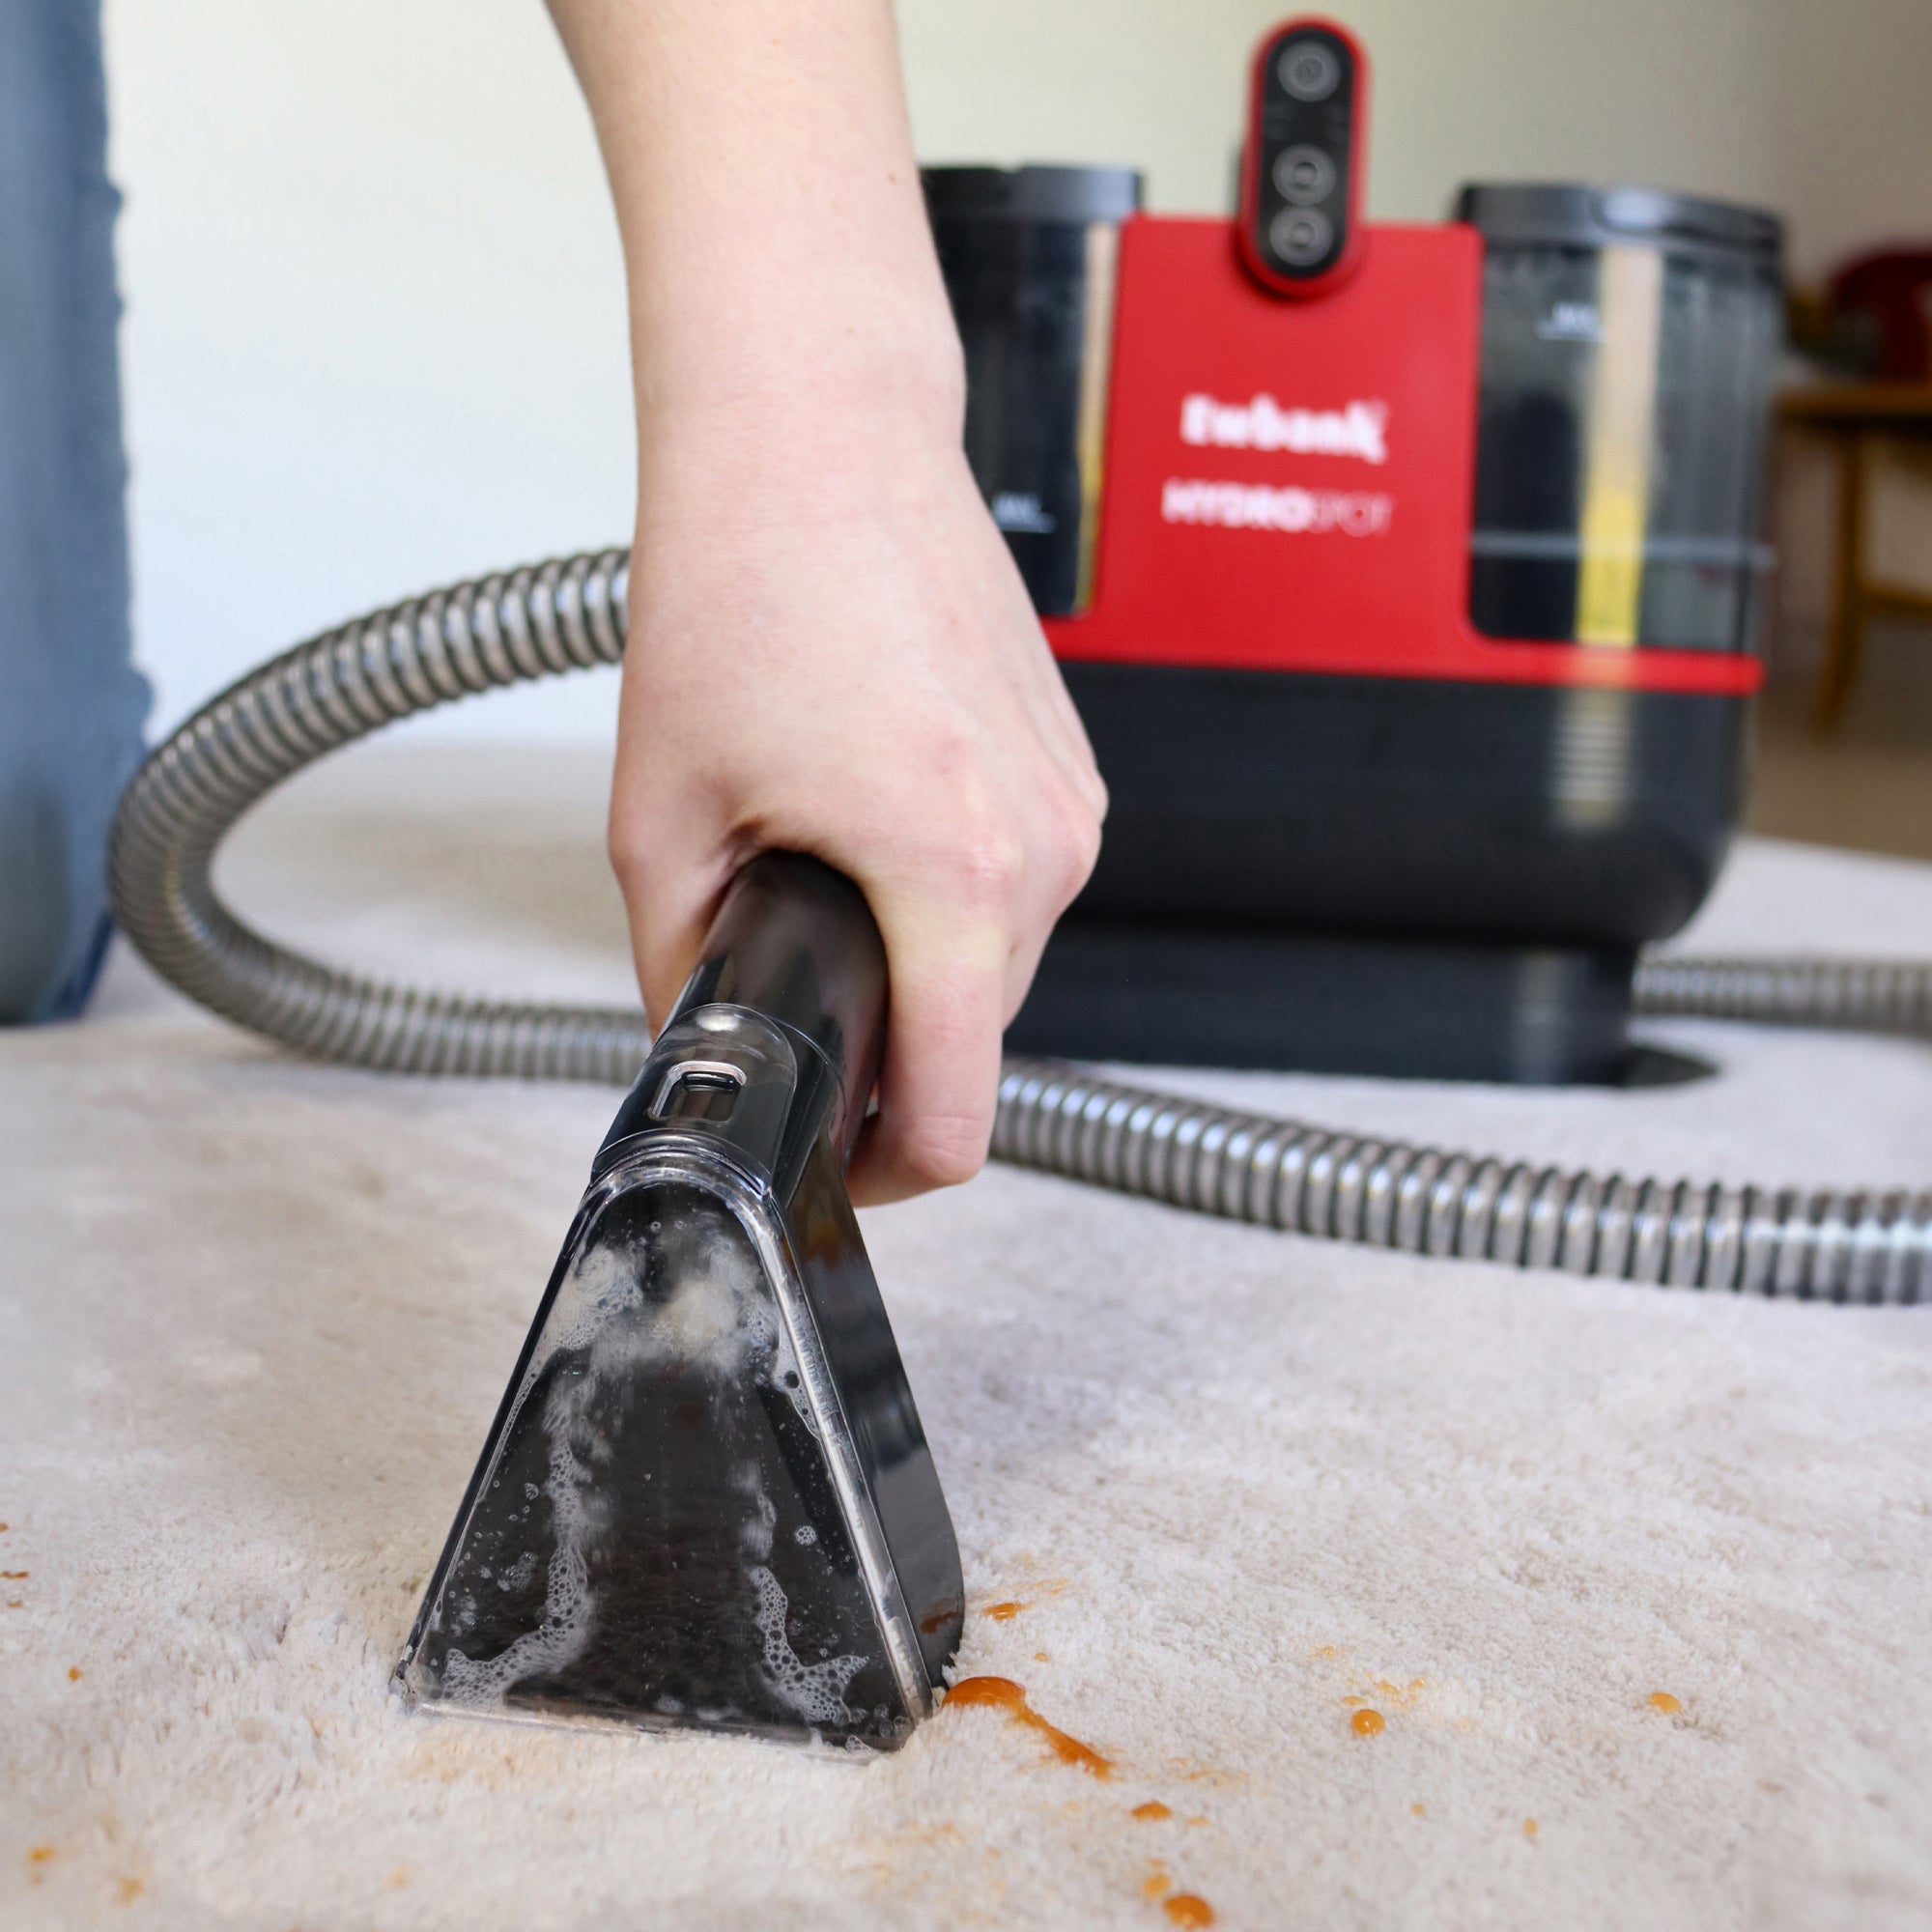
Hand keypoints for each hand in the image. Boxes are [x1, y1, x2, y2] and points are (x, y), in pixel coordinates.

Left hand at [609, 399, 1104, 1203]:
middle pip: (976, 1041)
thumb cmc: (746, 577)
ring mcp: (1074, 804)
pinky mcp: (1074, 767)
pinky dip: (946, 889)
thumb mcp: (662, 810)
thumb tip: (701, 1046)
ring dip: (915, 958)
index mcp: (953, 870)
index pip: (963, 1118)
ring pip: (998, 963)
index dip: (886, 1172)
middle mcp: (1045, 846)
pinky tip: (870, 810)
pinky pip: (1015, 885)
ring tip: (819, 859)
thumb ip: (680, 968)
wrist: (821, 430)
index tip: (836, 1158)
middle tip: (781, 964)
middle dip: (883, 1038)